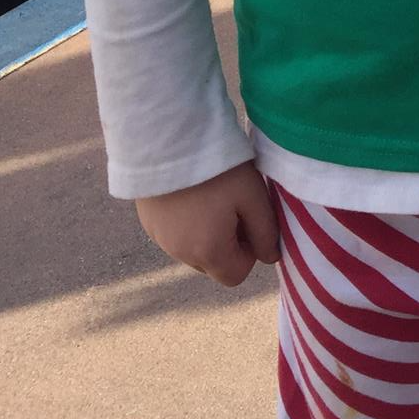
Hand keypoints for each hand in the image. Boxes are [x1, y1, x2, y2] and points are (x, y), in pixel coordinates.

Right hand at [136, 162, 279, 287]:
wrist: (169, 142)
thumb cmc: (217, 169)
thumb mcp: (252, 196)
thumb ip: (265, 231)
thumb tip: (271, 257)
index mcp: (208, 253)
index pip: (236, 275)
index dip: (249, 251)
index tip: (247, 219)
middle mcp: (180, 254)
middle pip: (213, 265)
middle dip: (227, 244)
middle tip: (231, 206)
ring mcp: (160, 240)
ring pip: (193, 251)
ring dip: (206, 235)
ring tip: (211, 197)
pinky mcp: (148, 224)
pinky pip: (174, 236)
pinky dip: (186, 224)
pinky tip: (191, 194)